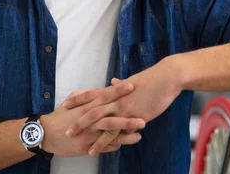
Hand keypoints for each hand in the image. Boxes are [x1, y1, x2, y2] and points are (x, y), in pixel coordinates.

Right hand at [39, 84, 144, 157]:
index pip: (103, 95)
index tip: (131, 85)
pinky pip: (105, 145)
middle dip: (126, 112)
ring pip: (109, 130)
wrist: (46, 133)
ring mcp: (88, 133)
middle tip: (143, 111)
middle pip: (109, 113)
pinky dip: (117, 143)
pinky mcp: (87, 145)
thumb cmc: (61, 116)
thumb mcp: (73, 100)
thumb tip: (102, 89)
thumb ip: (88, 95)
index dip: (117, 91)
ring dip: (125, 129)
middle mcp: (88, 118)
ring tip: (140, 129)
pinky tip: (129, 141)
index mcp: (85, 105)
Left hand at [63, 57, 182, 155]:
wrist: (165, 79)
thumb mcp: (134, 82)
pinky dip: (102, 142)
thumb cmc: (152, 80)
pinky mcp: (130, 116)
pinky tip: (95, 150)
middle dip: (75, 118)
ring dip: (84, 131)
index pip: (91, 94)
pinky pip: (112, 132)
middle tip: (63, 127)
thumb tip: (114, 81)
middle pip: (89, 108)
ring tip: (72, 139)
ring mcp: (121, 107)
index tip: (65, 104)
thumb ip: (121, 85)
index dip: (78, 99)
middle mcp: (114, 98)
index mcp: (114, 90)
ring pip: (97, 120)